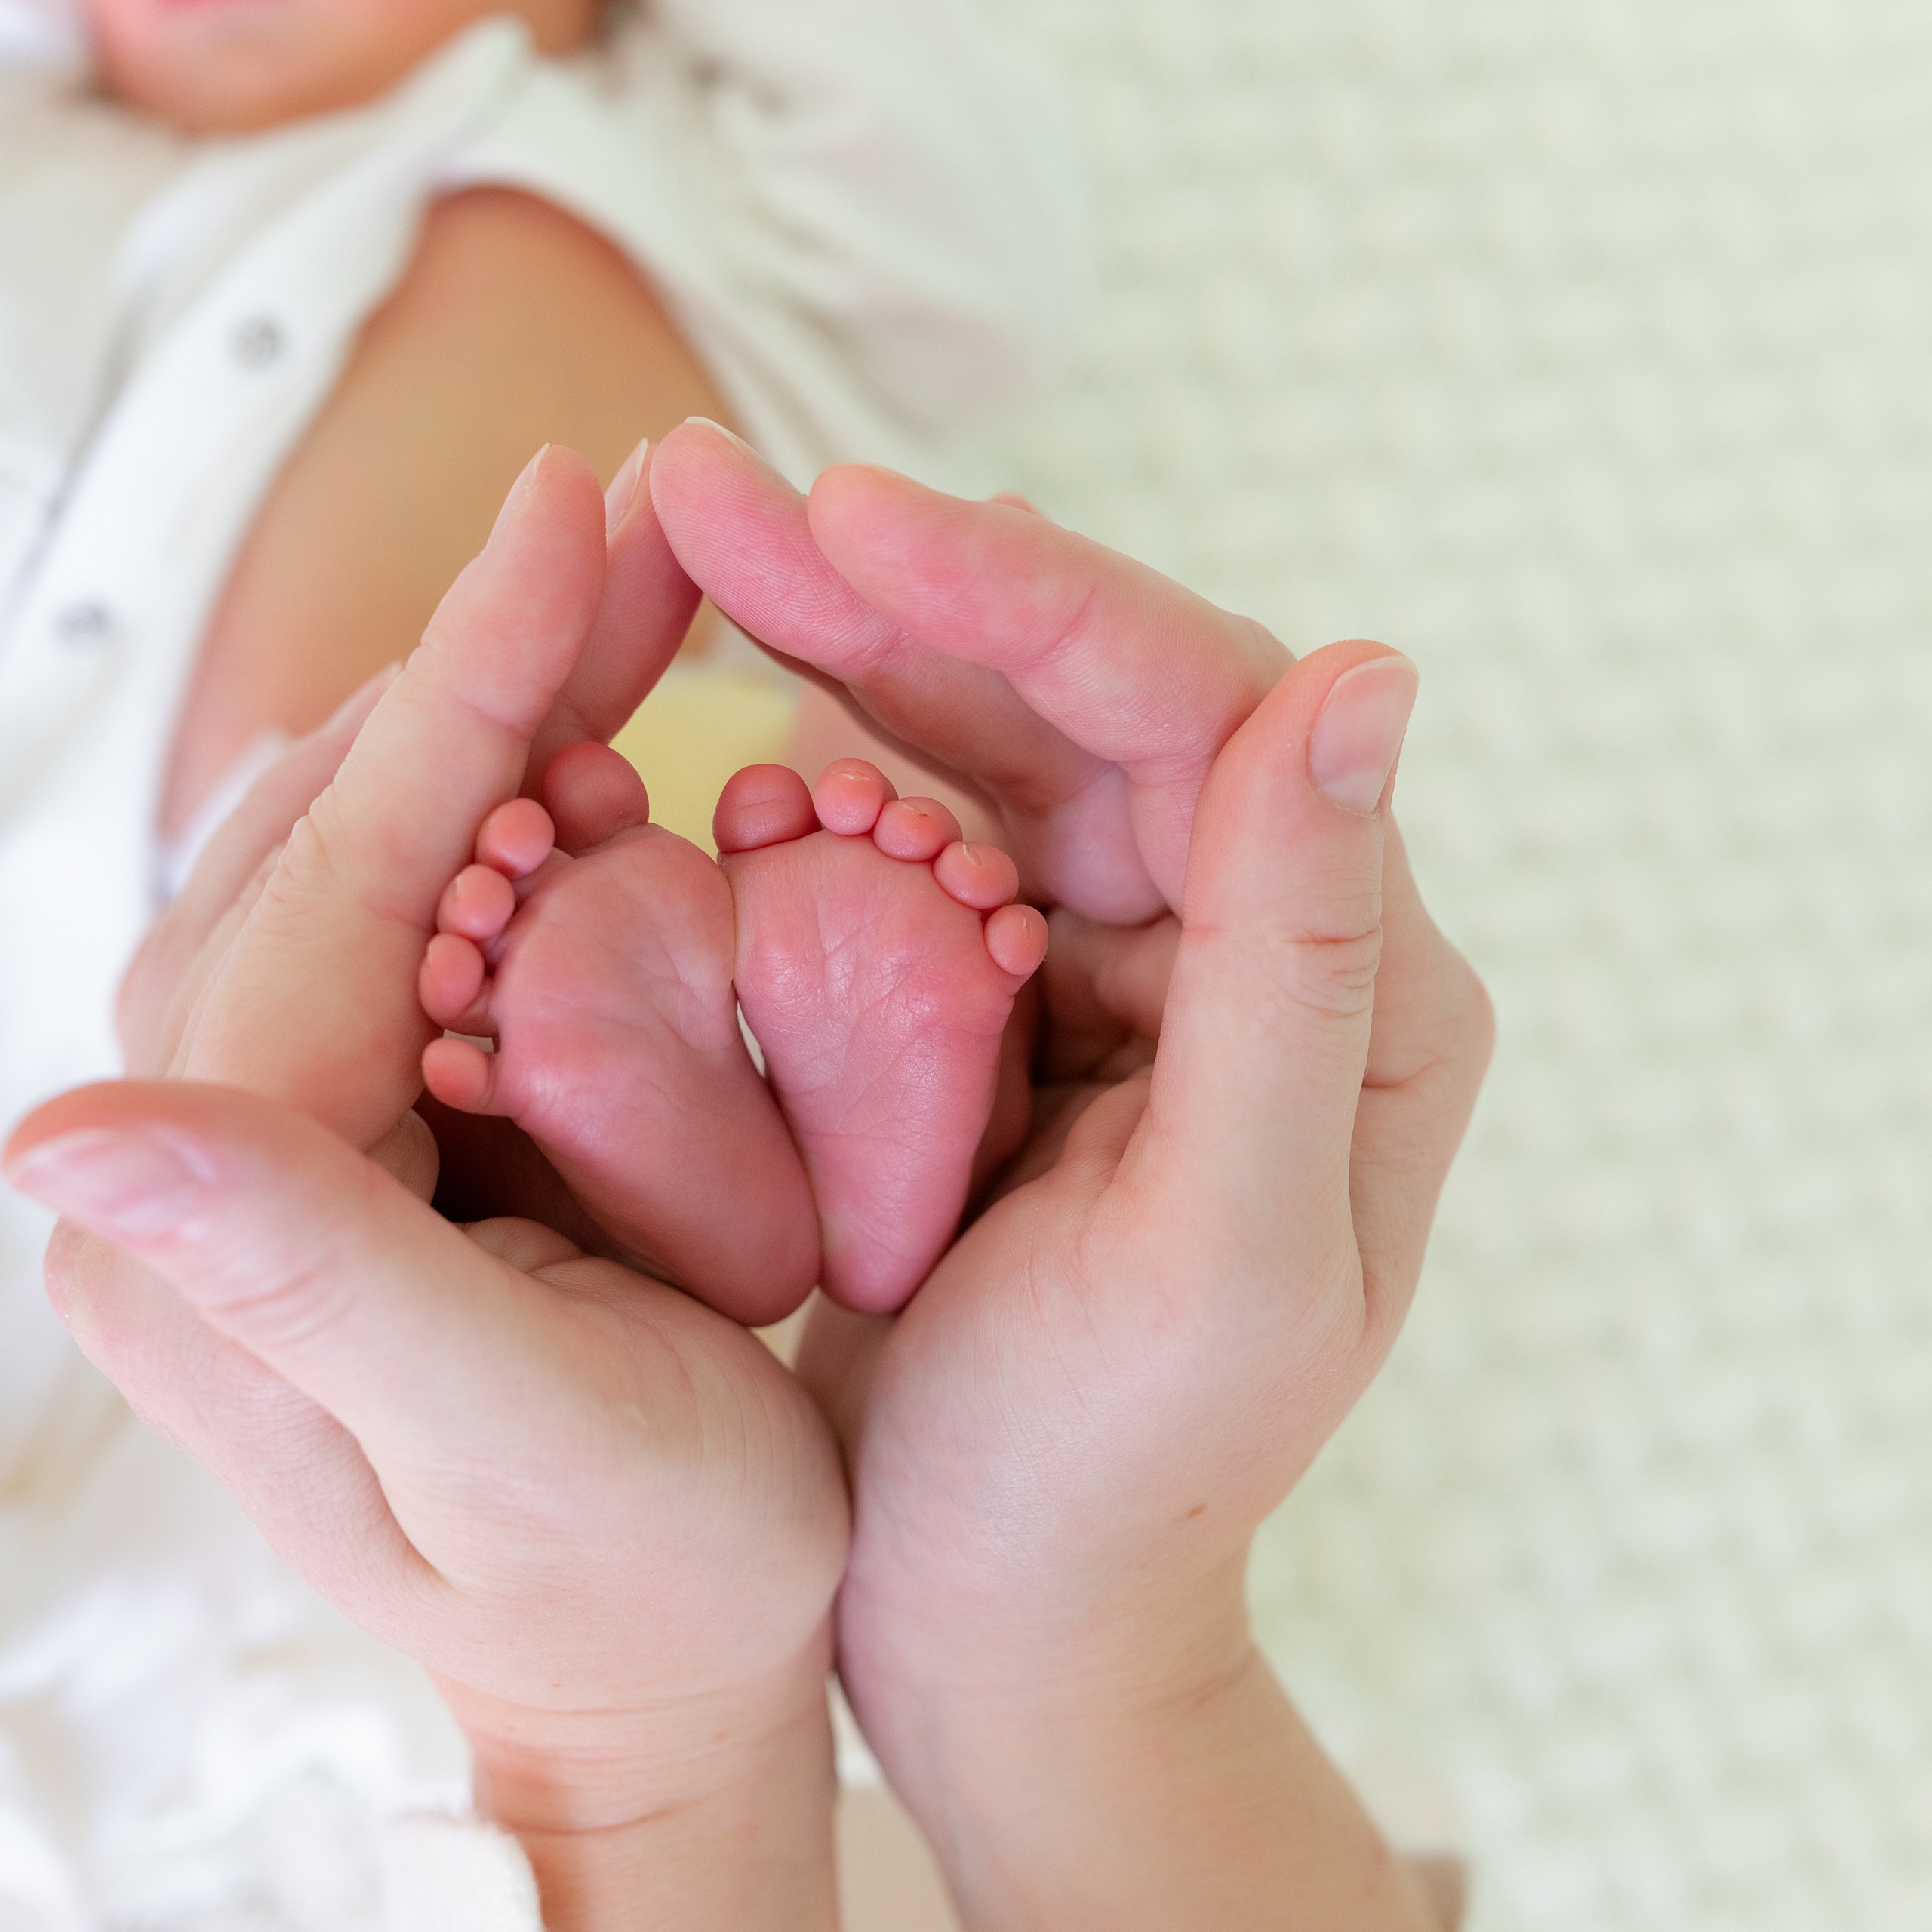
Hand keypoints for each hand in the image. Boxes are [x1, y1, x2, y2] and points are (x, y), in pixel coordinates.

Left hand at [8, 445, 846, 1930]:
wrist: (656, 1662)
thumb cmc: (638, 1572)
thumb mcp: (503, 1440)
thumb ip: (303, 1283)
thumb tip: (47, 1133)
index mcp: (224, 1226)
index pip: (333, 889)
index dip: (463, 688)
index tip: (582, 515)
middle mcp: (213, 1155)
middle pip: (339, 827)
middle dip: (499, 659)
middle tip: (650, 521)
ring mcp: (290, 1128)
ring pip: (373, 842)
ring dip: (509, 707)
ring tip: (643, 611)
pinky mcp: (372, 1121)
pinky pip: (422, 908)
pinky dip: (518, 802)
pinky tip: (609, 757)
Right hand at [652, 437, 1488, 1926]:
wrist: (1004, 1623)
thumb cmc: (1107, 1478)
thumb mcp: (1228, 1245)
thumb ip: (1299, 965)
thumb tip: (1367, 674)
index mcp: (1358, 992)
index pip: (1207, 720)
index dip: (1034, 600)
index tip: (847, 521)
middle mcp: (1262, 947)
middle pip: (1089, 702)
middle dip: (905, 587)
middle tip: (711, 485)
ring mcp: (1134, 965)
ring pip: (995, 748)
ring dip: (850, 642)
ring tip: (696, 541)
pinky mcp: (1020, 1004)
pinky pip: (925, 841)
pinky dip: (829, 766)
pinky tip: (731, 707)